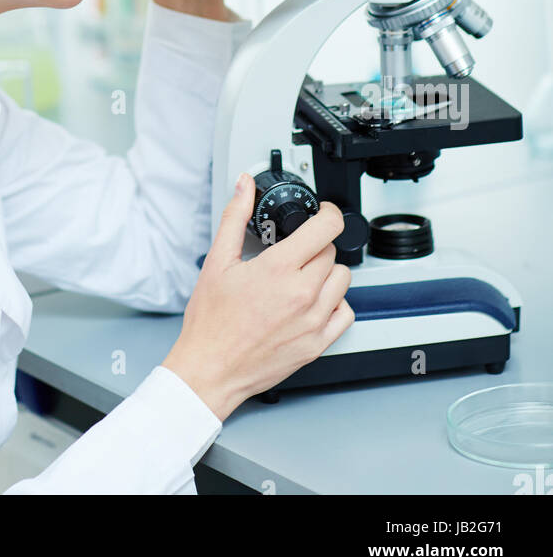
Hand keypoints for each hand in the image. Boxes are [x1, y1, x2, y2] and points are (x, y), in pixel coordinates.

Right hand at [161, 178, 354, 420]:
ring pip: (342, 279)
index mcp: (278, 269)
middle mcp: (301, 294)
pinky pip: (345, 314)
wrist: (210, 368)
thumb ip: (234, 217)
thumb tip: (244, 187)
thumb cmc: (211, 322)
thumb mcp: (217, 261)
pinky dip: (335, 303)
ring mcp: (312, 321)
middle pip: (331, 251)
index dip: (328, 213)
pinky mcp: (317, 344)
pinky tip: (314, 302)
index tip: (323, 213)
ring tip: (303, 276)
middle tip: (294, 251)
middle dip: (315, 245)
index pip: (326, 228)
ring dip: (326, 272)